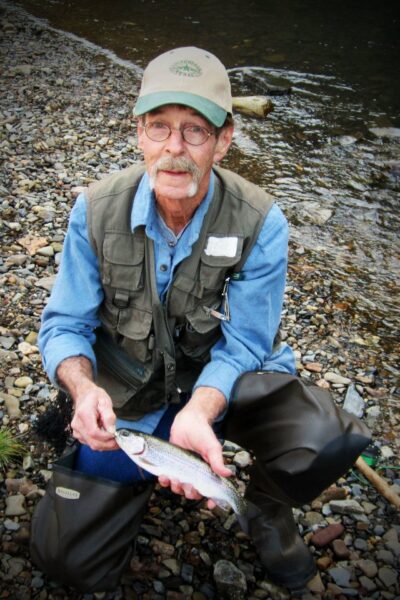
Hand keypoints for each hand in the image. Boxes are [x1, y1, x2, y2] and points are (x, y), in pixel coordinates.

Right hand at [71, 382, 117, 450]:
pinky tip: (106, 436)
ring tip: (113, 437)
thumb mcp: (105, 402)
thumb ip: (109, 416)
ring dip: (106, 445)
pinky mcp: (79, 436)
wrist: (84, 396)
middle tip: (119, 441)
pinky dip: (101, 443)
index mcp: (84, 414)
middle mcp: (78, 425)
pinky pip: (91, 444)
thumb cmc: (94, 397)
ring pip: (93, 445)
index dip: (106, 437)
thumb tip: (111, 430)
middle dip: (109, 444)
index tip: (115, 435)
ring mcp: (77, 431)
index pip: (94, 432)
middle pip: (93, 442)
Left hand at [158, 387, 230, 507]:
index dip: (212, 500)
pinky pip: (167, 480)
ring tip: (174, 477)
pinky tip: (164, 476)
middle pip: (193, 493)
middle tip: (187, 482)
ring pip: (179, 488)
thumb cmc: (203, 433)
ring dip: (176, 487)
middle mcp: (196, 474)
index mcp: (208, 472)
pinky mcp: (171, 466)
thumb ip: (217, 461)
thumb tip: (228, 474)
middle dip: (190, 491)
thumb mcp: (212, 447)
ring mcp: (183, 471)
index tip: (210, 504)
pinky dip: (165, 481)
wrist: (188, 421)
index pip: (212, 491)